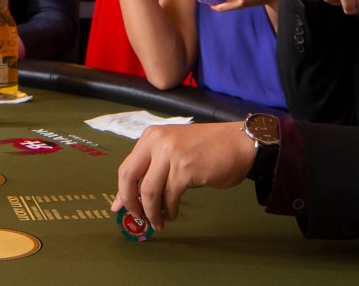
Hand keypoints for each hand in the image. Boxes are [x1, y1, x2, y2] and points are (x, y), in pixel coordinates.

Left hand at [111, 122, 254, 231]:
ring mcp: (170, 154)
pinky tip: (172, 214)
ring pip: (149, 191)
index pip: (127, 167)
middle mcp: (156, 142)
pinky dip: (169, 209)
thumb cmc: (208, 150)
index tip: (119, 208)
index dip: (121, 191)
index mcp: (151, 137)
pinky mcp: (185, 168)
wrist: (240, 143)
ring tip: (158, 222)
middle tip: (137, 217)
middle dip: (130, 202)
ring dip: (152, 211)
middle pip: (129, 177)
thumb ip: (153, 168)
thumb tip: (133, 196)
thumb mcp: (174, 151)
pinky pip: (170, 196)